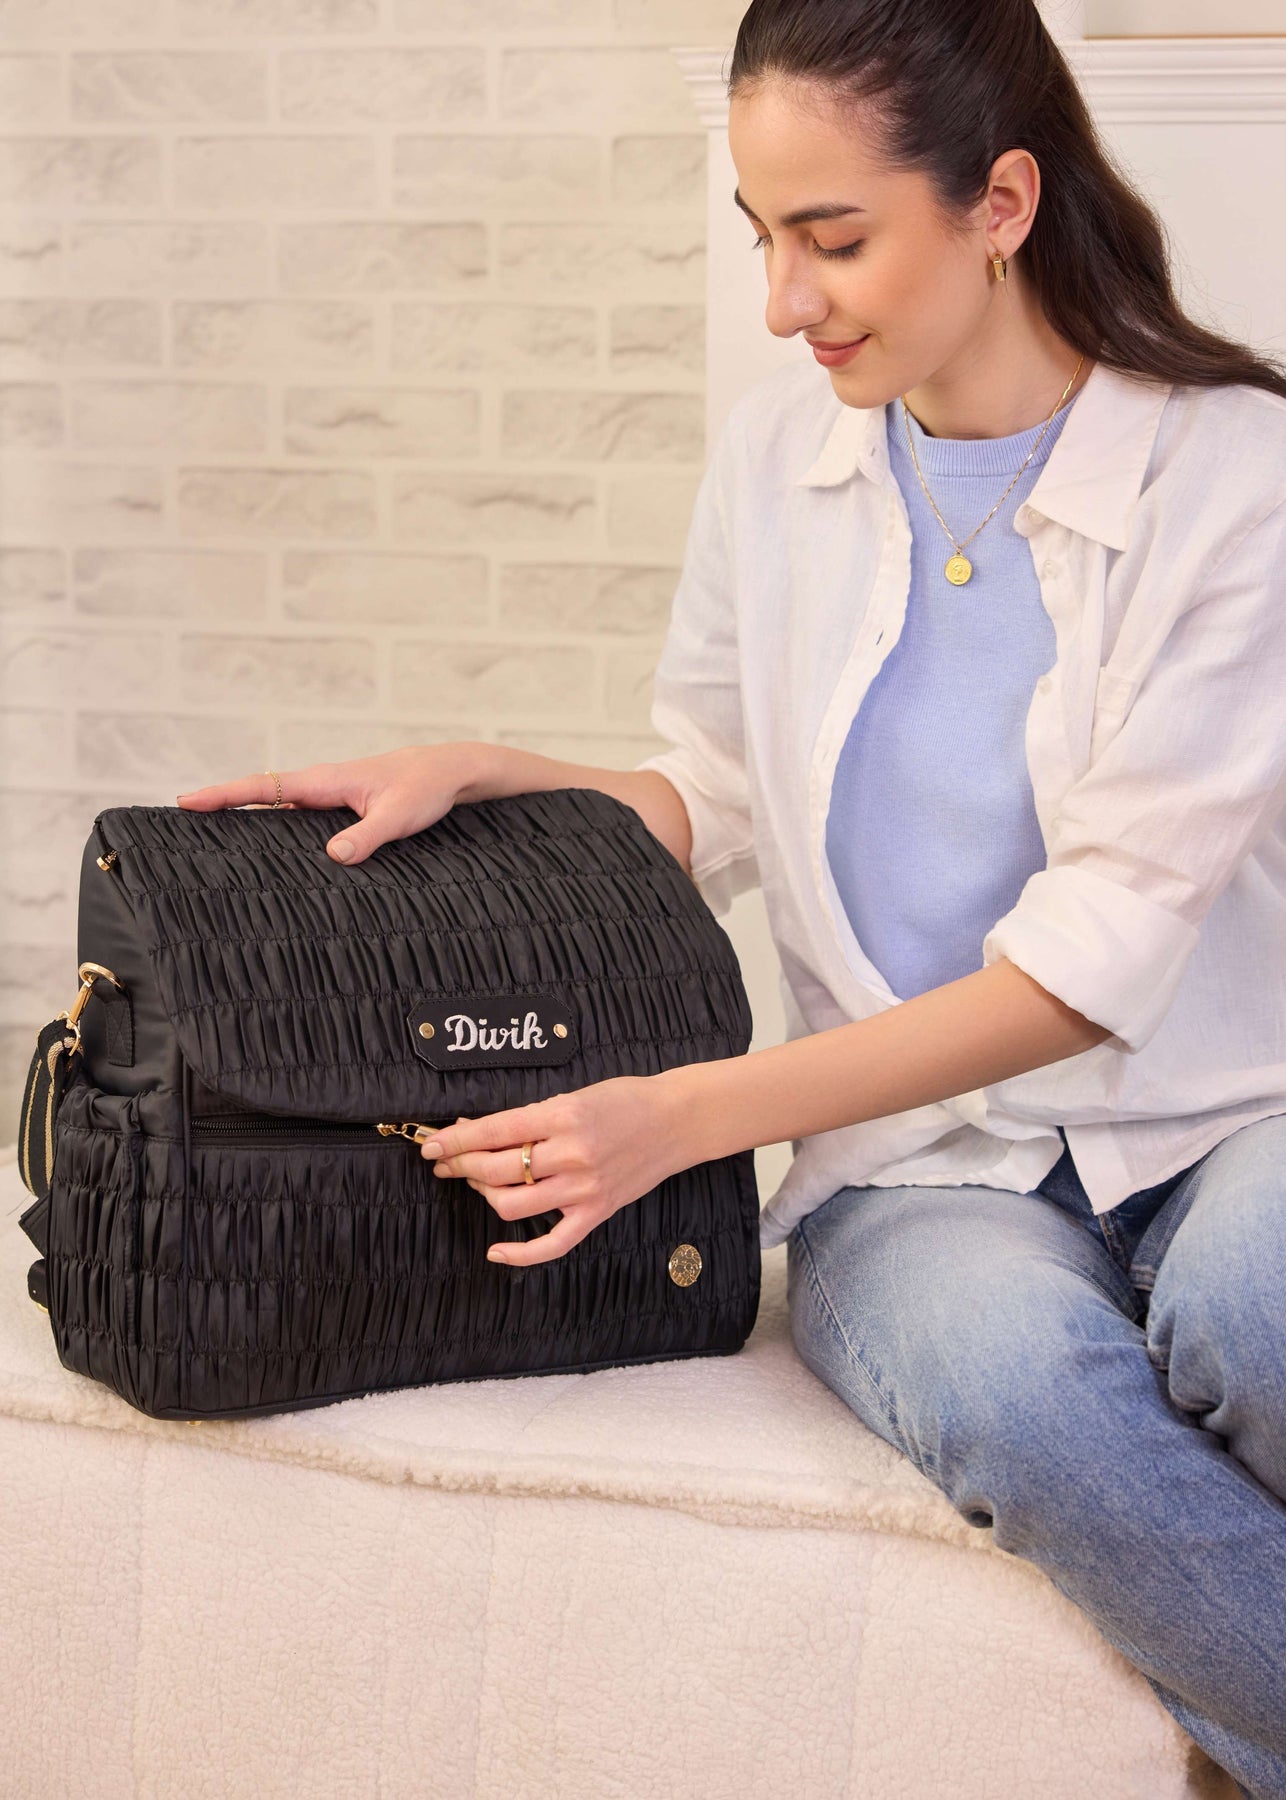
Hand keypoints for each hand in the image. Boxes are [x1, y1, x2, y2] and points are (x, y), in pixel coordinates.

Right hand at [175, 744, 475, 865]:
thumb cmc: (425, 789)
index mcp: (325, 781)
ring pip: (274, 805)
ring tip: (204, 840)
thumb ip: (367, 837)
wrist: (447, 772)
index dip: (222, 794)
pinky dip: (271, 824)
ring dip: (242, 816)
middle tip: (176, 822)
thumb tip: (333, 857)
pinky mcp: (336, 808)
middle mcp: (319, 785)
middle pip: (258, 795)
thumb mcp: (399, 816)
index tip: (185, 801)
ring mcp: (326, 795)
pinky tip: (261, 849)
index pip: (263, 786)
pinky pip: (294, 815)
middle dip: (218, 805)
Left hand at [420, 1076, 683, 1266]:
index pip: (494, 1132)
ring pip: (512, 1204)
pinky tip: (495, 1251)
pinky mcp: (596, 1212)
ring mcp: (584, 1189)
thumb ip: (530, 1118)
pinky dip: (519, 1254)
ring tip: (477, 1181)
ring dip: (483, 1194)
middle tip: (445, 1161)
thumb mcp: (573, 1096)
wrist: (676, 1120)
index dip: (456, 1140)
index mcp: (563, 1116)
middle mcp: (571, 1154)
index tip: (431, 1144)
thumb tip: (478, 1131)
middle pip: (496, 1169)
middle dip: (461, 1165)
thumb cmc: (625, 1100)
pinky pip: (552, 1244)